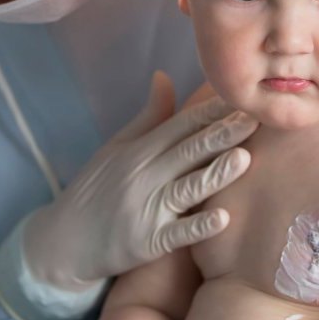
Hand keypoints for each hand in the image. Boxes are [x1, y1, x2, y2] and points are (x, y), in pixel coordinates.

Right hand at [23, 71, 257, 286]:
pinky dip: (199, 226)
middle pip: (188, 151)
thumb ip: (147, 116)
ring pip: (187, 189)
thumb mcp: (116, 148)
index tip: (241, 97)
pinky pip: (178, 235)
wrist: (63, 242)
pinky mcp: (147, 244)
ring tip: (245, 158)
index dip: (211, 111)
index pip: (181, 125)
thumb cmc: (96, 190)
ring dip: (216, 174)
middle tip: (255, 118)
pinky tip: (222, 218)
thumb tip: (164, 75)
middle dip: (223, 134)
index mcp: (138, 150)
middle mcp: (143, 176)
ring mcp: (146, 211)